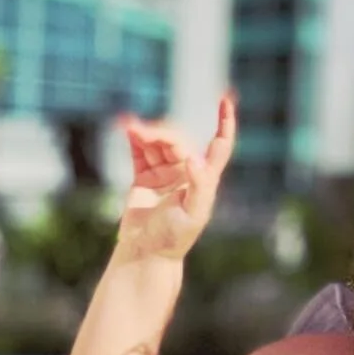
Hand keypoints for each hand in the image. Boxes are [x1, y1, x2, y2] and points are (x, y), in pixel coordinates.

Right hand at [116, 94, 236, 260]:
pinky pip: (140, 151)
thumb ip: (198, 186)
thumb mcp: (193, 215)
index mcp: (204, 179)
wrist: (146, 253)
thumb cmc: (174, 238)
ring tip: (131, 129)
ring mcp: (164, 173)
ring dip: (145, 133)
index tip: (226, 101)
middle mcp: (186, 172)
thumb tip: (194, 158)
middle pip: (177, 140)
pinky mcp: (144, 177)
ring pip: (157, 143)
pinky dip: (134, 138)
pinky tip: (127, 128)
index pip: (220, 145)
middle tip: (141, 132)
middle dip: (161, 132)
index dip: (225, 123)